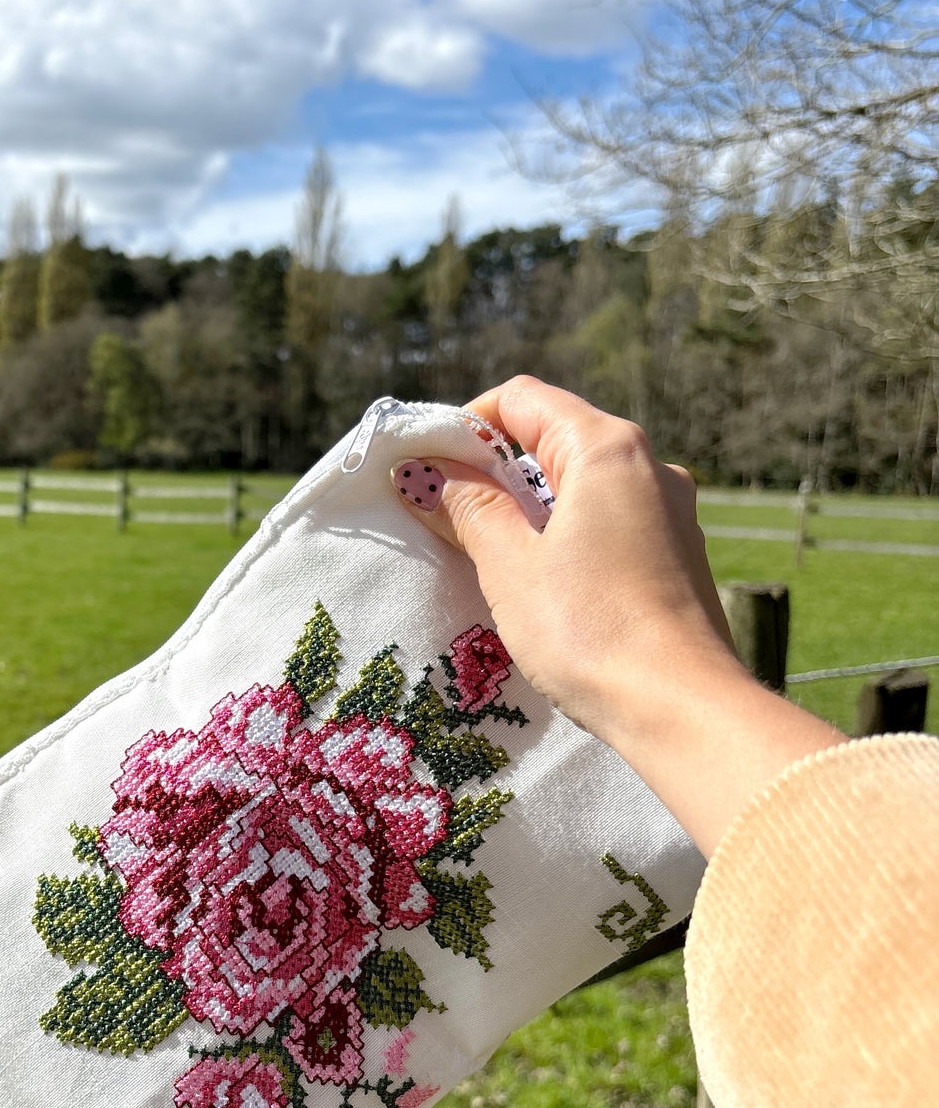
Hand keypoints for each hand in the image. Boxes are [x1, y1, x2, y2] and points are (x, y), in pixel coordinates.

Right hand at [391, 376, 843, 854]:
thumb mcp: (510, 567)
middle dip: (494, 470)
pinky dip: (567, 535)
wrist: (681, 708)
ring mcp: (672, 511)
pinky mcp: (678, 556)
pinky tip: (545, 587)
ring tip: (491, 558)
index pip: (521, 399)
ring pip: (582, 485)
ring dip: (529, 508)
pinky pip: (610, 522)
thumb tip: (426, 472)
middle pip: (553, 438)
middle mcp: (650, 465)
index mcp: (607, 448)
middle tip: (448, 517)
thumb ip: (468, 509)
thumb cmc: (589, 630)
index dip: (464, 426)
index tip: (428, 470)